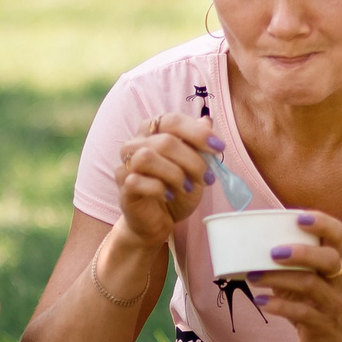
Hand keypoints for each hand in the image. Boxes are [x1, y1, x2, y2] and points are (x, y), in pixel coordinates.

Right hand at [111, 111, 224, 253]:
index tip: (219, 148)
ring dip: (175, 174)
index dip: (197, 133)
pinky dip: (158, 188)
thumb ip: (198, 144)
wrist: (157, 220)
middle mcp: (135, 144)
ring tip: (187, 187)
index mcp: (152, 132)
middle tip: (207, 178)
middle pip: (164, 141)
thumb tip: (207, 121)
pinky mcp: (122, 187)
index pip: (172, 120)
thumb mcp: (194, 167)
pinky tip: (168, 195)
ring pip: (147, 157)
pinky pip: (136, 181)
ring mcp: (126, 165)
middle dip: (193, 160)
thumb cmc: (174, 189)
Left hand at [249, 210, 341, 341]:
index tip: (299, 217)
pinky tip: (261, 301)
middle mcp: (337, 279)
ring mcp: (331, 302)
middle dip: (302, 252)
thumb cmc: (315, 302)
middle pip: (329, 259)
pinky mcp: (322, 324)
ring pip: (311, 285)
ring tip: (253, 276)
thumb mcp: (307, 277)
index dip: (322, 223)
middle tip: (273, 252)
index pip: (338, 235)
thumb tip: (246, 243)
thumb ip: (287, 260)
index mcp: (334, 262)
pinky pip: (303, 313)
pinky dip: (279, 306)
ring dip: (279, 278)